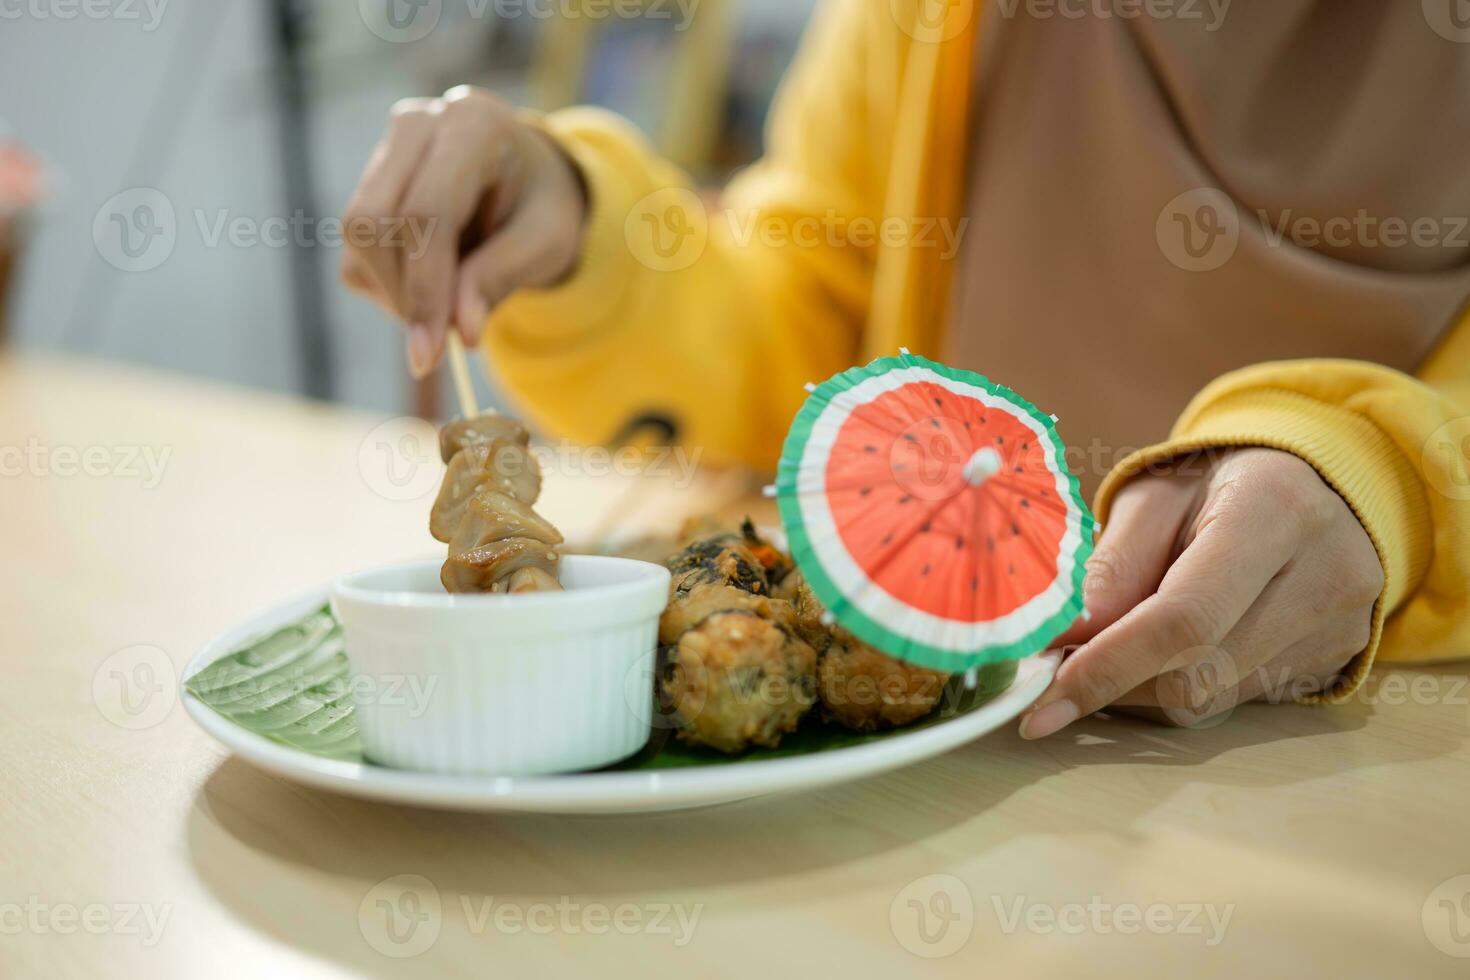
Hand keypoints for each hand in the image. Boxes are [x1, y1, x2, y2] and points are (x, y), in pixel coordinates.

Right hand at [341, 86, 586, 377]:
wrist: (530, 181)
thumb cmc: (543, 208)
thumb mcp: (546, 244)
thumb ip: (500, 279)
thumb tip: (461, 332)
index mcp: (473, 126)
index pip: (425, 213)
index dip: (424, 290)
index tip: (428, 356)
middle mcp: (418, 124)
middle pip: (375, 222)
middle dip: (404, 295)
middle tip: (441, 342)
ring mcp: (386, 149)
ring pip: (357, 237)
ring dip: (395, 293)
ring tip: (449, 304)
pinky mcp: (367, 182)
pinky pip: (355, 251)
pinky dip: (387, 286)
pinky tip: (432, 284)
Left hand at [1020, 447, 1382, 737]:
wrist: (1311, 485)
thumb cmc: (1216, 485)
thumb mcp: (1153, 498)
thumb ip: (1110, 567)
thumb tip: (1059, 643)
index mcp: (1274, 511)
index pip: (1185, 618)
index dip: (1107, 667)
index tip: (1042, 704)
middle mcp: (1324, 575)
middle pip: (1197, 672)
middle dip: (1112, 682)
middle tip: (1055, 670)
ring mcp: (1338, 628)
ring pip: (1212, 700)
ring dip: (1141, 690)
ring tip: (1112, 649)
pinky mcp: (1335, 662)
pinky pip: (1235, 702)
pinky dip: (1181, 688)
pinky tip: (1165, 652)